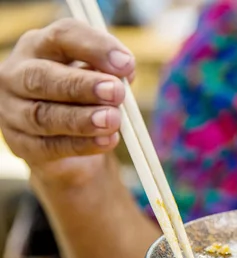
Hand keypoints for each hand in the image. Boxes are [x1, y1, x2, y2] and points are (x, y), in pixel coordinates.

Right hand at [0, 19, 134, 185]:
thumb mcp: (98, 77)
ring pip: (43, 115)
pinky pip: (49, 146)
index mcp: (40, 46)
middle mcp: (17, 74)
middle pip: (43, 76)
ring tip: (113, 120)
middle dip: (82, 85)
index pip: (62, 36)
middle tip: (116, 93)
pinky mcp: (20, 144)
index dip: (96, 48)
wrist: (68, 141)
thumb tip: (125, 70)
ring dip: (82, 119)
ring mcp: (13, 111)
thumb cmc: (85, 97)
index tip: (127, 63)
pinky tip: (106, 141)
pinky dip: (81, 145)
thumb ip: (111, 72)